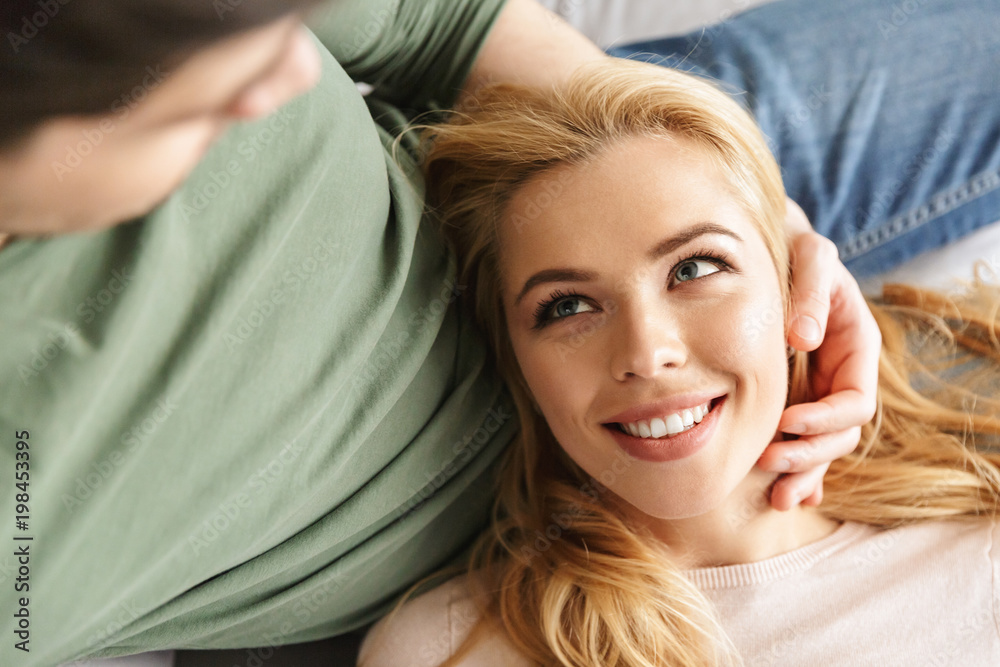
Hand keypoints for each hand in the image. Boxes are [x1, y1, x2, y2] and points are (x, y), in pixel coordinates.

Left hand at [757, 198, 880, 510]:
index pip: (854, 402)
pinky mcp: (796, 400)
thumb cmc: (794, 249)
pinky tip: (784, 495)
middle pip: (841, 436)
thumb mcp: (809, 255)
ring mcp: (820, 392)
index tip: (785, 422)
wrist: (773, 251)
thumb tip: (802, 338)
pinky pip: (803, 444)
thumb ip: (810, 291)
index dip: (824, 419)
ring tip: (777, 499)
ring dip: (803, 475)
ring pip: (822, 448)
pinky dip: (798, 471)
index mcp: (856, 350)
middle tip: (769, 464)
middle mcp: (842, 377)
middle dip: (810, 456)